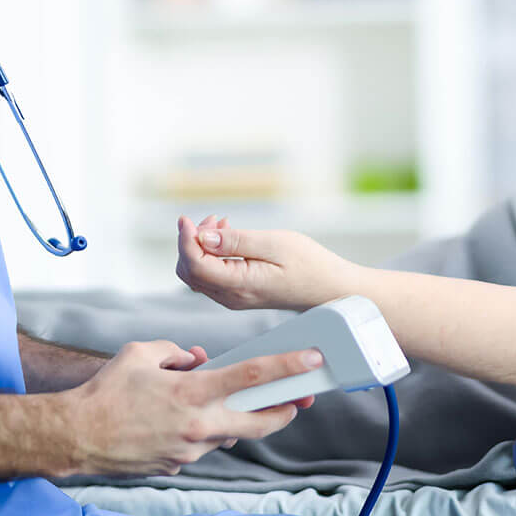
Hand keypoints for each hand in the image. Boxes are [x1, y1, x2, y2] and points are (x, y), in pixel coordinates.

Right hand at [66, 338, 320, 478]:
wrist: (75, 437)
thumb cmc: (106, 393)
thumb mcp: (141, 354)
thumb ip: (176, 353)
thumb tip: (196, 360)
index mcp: (192, 394)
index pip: (251, 377)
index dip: (286, 368)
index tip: (311, 360)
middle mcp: (198, 426)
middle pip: (260, 420)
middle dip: (285, 409)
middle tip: (301, 398)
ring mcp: (190, 451)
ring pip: (231, 433)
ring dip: (237, 417)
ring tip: (221, 399)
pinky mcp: (179, 466)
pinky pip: (204, 444)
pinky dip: (206, 428)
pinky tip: (187, 417)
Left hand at [176, 214, 360, 311]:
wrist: (331, 288)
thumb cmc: (310, 265)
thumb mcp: (274, 244)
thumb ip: (236, 242)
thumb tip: (202, 237)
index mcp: (238, 286)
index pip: (195, 264)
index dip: (185, 239)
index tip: (185, 217)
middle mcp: (231, 297)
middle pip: (189, 270)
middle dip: (191, 241)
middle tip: (213, 217)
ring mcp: (234, 298)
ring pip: (198, 273)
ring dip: (200, 246)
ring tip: (222, 223)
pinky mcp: (239, 293)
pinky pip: (212, 275)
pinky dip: (211, 254)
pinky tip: (227, 236)